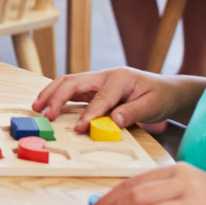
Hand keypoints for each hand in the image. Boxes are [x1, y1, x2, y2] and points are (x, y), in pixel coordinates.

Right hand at [32, 67, 190, 131]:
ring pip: (67, 83)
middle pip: (73, 82)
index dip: (89, 114)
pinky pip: (71, 90)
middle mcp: (104, 76)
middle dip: (57, 97)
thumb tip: (113, 122)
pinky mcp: (93, 88)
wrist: (167, 90)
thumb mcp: (152, 106)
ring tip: (38, 107)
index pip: (100, 98)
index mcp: (119, 78)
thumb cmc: (160, 97)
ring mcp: (97, 81)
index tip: (80, 128)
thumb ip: (132, 113)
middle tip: (46, 114)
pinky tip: (48, 105)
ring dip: (51, 94)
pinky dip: (57, 96)